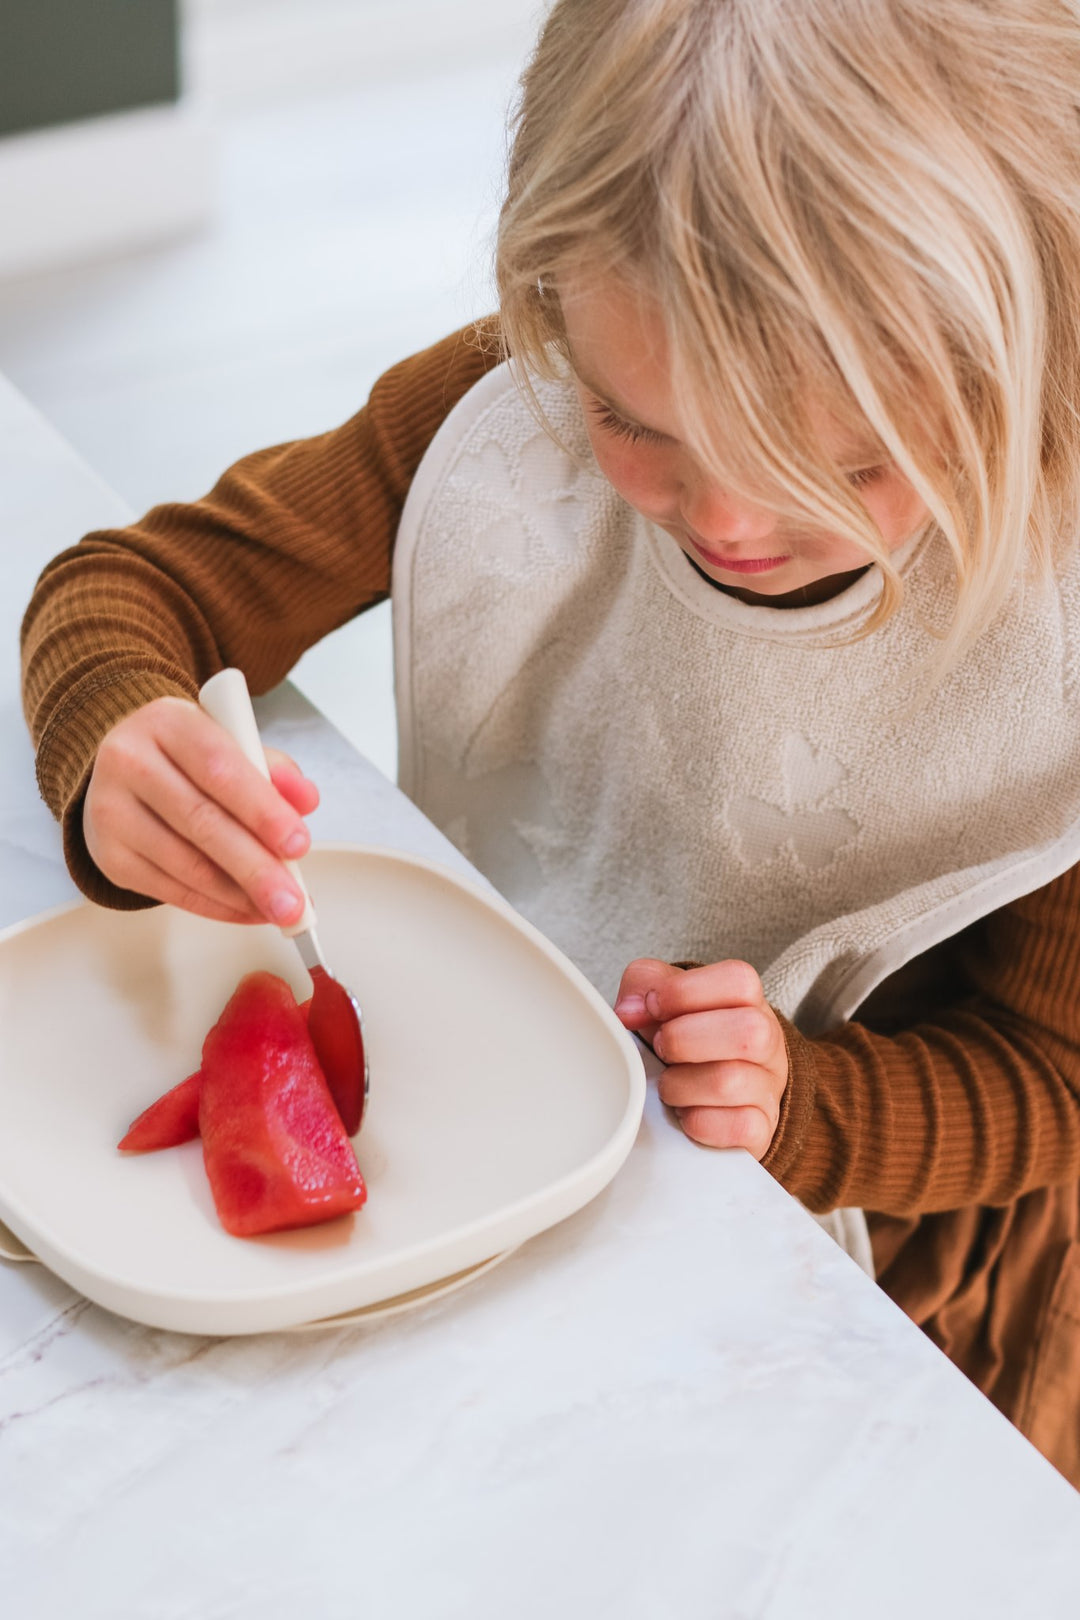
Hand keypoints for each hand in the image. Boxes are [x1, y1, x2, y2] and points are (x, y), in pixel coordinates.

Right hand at [84, 696, 319, 924]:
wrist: (124, 768)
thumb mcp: (232, 743)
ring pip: (185, 863)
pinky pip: (169, 890)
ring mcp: (111, 811)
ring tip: (277, 909)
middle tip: (293, 899)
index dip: (262, 809)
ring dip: (239, 895)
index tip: (298, 844)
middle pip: (201, 822)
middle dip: (256, 868)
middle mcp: (129, 761)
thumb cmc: (188, 756)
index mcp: (166, 723)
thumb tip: (305, 801)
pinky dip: (215, 906)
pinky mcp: (110, 855)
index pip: (219, 767)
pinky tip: (247, 910)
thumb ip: (273, 769)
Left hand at [614, 958, 787, 1157]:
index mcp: (746, 1001)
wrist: (718, 1090)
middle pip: (747, 1032)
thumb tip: (629, 1011)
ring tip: (668, 1084)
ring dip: (680, 1085)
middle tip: (660, 1048)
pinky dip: (698, 1123)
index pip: (737, 981)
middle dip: (683, 1040)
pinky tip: (687, 1113)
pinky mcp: (761, 1129)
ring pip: (730, 1083)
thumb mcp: (666, 999)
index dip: (685, 992)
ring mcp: (768, 1087)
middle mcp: (766, 1041)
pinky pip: (736, 1128)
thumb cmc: (689, 1038)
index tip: (652, 1006)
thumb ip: (644, 986)